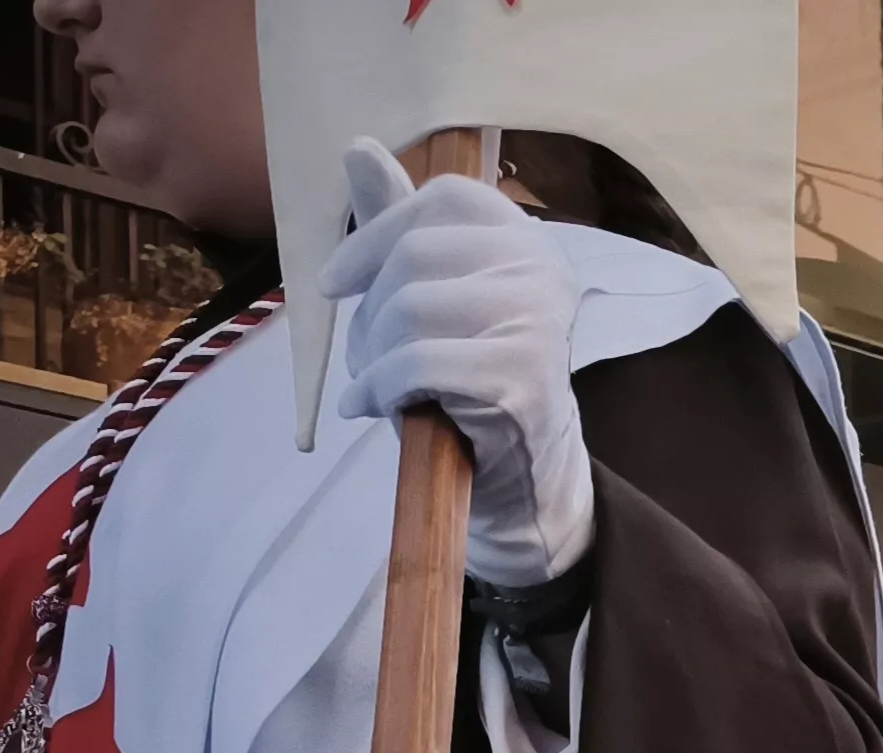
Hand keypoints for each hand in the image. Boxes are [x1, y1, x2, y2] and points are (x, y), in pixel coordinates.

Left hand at [320, 141, 593, 587]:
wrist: (525, 475)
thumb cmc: (470, 377)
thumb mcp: (434, 293)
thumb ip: (399, 225)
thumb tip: (359, 147)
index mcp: (527, 240)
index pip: (442, 199)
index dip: (375, 236)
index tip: (337, 283)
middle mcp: (544, 272)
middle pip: (417, 255)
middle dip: (371, 312)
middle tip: (369, 355)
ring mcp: (539, 325)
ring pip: (412, 309)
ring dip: (374, 356)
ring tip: (378, 384)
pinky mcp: (520, 380)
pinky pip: (419, 364)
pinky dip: (380, 389)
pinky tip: (373, 408)